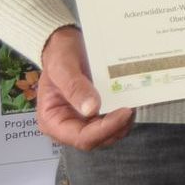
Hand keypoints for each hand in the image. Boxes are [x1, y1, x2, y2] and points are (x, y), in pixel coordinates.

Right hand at [35, 26, 134, 149]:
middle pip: (97, 140)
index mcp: (52, 121)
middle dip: (116, 127)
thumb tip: (91, 109)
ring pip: (108, 135)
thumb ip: (75, 87)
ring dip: (122, 124)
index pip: (81, 137)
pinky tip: (129, 102)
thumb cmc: (59, 55)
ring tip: (132, 104)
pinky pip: (112, 123)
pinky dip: (123, 117)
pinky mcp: (96, 115)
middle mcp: (68, 126)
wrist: (66, 44)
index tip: (123, 112)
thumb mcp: (62, 67)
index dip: (104, 130)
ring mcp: (83, 122)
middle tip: (131, 107)